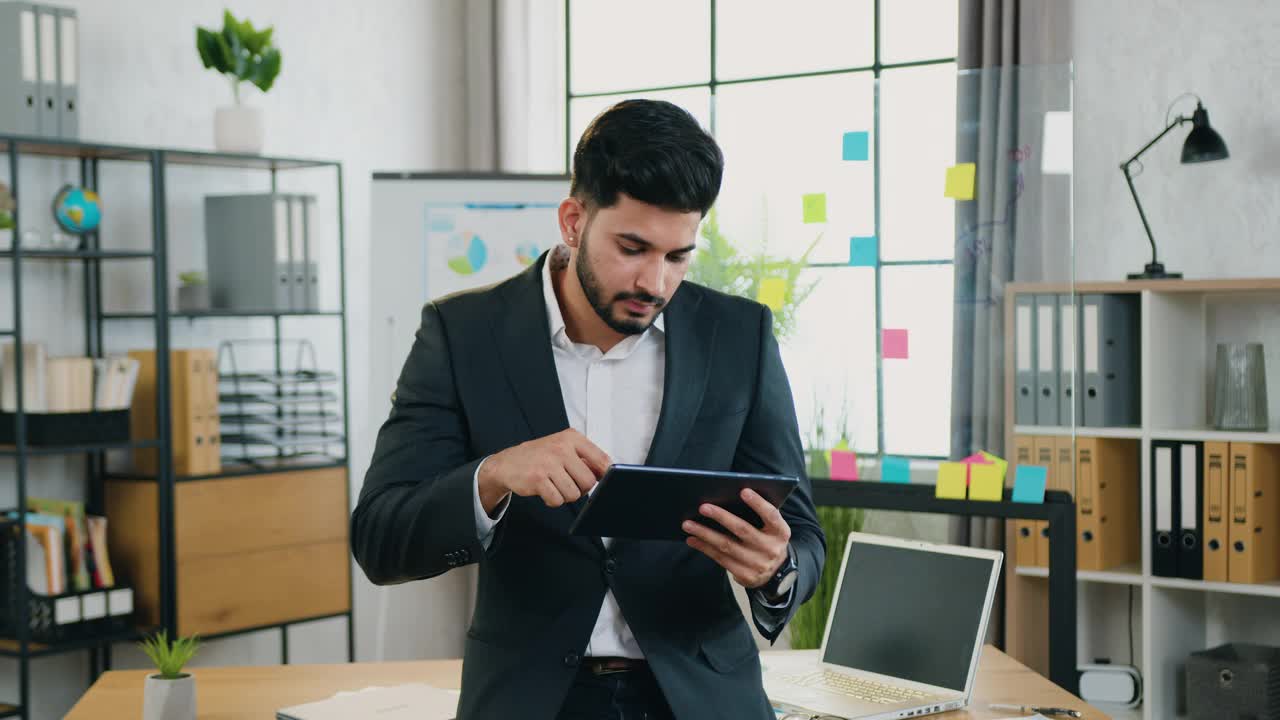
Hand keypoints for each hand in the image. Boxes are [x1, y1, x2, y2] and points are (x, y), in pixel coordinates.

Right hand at [477, 429, 610, 512]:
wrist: (507, 463)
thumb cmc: (540, 456)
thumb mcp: (564, 448)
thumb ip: (586, 458)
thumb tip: (608, 473)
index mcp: (572, 438)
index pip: (602, 460)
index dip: (605, 475)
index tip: (602, 480)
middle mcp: (561, 448)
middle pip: (589, 482)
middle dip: (581, 488)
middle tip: (568, 482)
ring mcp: (549, 463)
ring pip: (574, 494)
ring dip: (565, 495)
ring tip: (555, 485)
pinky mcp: (537, 479)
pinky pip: (557, 500)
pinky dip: (552, 500)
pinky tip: (545, 490)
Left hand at [682, 488, 791, 589]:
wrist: (776, 573)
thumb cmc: (768, 540)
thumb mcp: (772, 529)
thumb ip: (759, 516)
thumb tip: (727, 499)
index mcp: (780, 532)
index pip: (771, 515)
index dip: (758, 503)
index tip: (743, 491)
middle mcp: (771, 548)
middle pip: (742, 530)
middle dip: (721, 517)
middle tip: (703, 507)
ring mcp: (758, 564)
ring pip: (726, 546)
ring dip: (705, 533)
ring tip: (688, 524)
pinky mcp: (745, 575)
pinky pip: (720, 559)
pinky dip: (704, 547)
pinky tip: (693, 539)